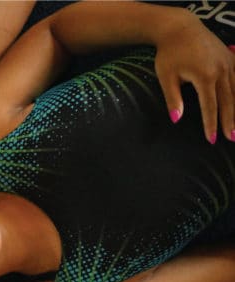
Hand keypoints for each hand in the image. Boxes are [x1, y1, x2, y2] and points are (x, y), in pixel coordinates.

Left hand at [154, 20, 234, 142]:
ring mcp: (228, 63)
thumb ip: (172, 99)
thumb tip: (176, 119)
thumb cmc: (170, 54)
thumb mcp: (166, 77)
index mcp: (205, 76)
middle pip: (228, 101)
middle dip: (230, 121)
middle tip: (232, 138)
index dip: (211, 124)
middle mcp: (221, 70)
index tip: (212, 139)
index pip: (210, 106)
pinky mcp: (231, 58)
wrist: (180, 29)